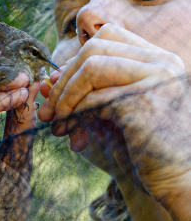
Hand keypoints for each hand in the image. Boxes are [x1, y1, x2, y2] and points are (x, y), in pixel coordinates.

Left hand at [38, 24, 190, 220]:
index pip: (106, 37)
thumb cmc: (146, 150)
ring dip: (65, 98)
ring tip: (58, 124)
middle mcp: (163, 63)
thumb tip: (44, 82)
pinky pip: (95, 99)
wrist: (182, 183)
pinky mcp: (145, 102)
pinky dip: (75, 116)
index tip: (59, 88)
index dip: (75, 60)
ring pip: (91, 68)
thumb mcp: (112, 113)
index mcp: (159, 60)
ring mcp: (157, 79)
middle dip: (63, 80)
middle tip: (49, 110)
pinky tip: (73, 138)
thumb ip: (84, 93)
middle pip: (94, 48)